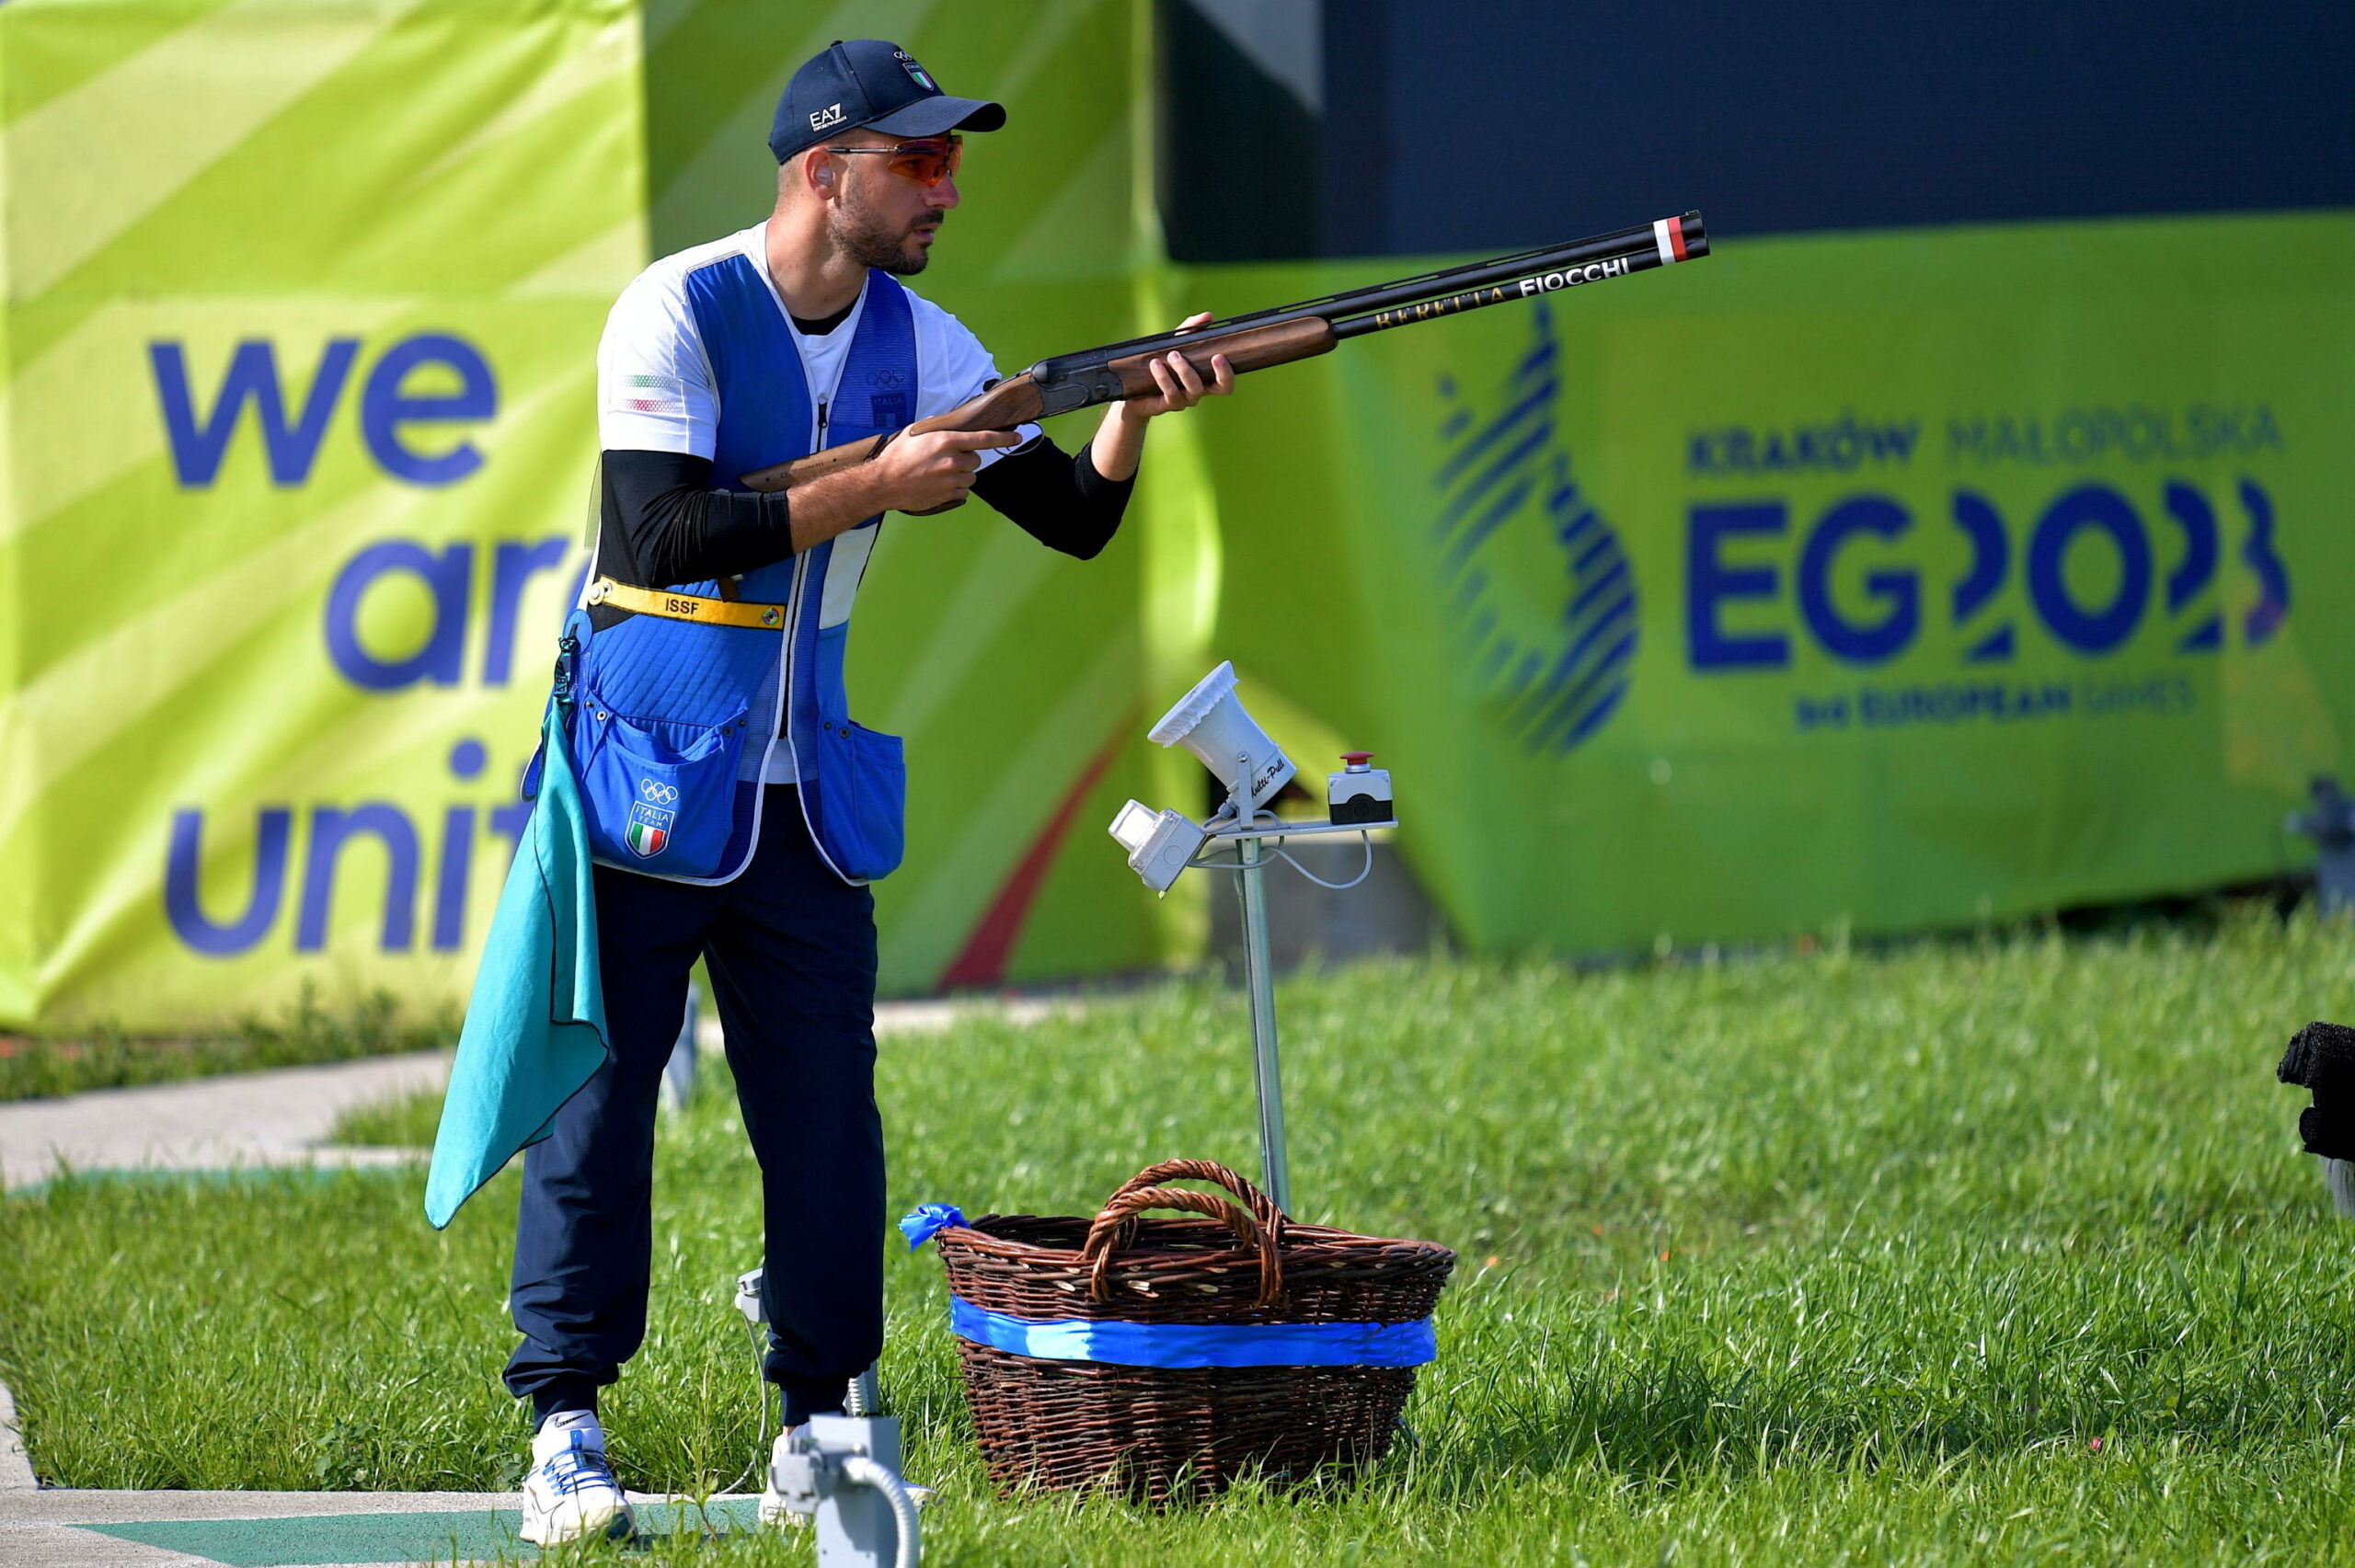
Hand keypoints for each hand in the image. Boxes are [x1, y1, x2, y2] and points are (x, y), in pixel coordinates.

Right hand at [867, 426, 1024, 513]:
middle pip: (976, 460)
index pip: (983, 439)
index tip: (1017, 437)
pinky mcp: (949, 495)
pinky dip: (956, 488)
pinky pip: (964, 491)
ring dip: (961, 475)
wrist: (884, 483)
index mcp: (946, 441)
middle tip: (947, 460)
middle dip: (966, 459)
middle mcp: (952, 460)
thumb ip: (934, 426)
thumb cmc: (896, 457)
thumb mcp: (914, 432)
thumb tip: (945, 423)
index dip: (1003, 438)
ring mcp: (951, 479)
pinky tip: (939, 485)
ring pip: (971, 477)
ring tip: (940, 473)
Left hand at [1115, 312, 1236, 422]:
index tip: (1220, 355)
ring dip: (1185, 370)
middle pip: (1221, 389)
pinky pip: (1170, 393)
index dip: (1228, 372)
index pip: (1226, 382)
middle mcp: (1198, 391)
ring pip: (1194, 389)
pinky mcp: (1166, 404)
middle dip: (1221, 373)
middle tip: (1215, 356)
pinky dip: (1164, 377)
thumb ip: (1191, 329)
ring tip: (1172, 354)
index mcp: (1205, 379)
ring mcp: (1184, 400)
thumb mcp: (1175, 342)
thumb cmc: (1161, 363)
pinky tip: (1155, 363)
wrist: (1134, 387)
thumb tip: (1208, 316)